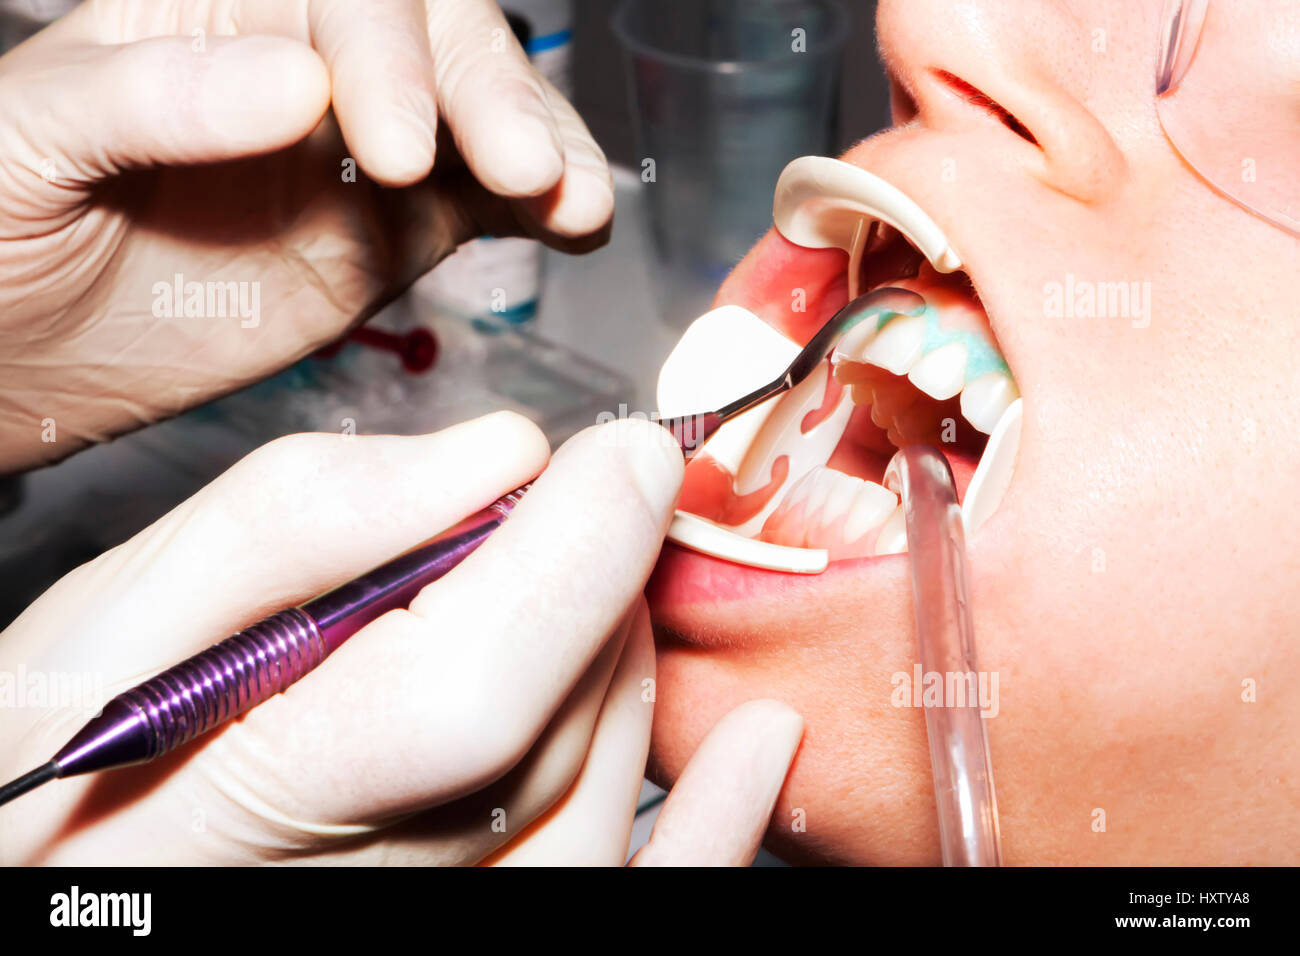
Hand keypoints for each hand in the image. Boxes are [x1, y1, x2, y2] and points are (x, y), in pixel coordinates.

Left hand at [0, 0, 613, 472]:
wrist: (8, 359)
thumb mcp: (30, 137)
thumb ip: (154, 98)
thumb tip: (295, 82)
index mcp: (213, 9)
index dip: (388, 57)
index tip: (397, 149)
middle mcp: (301, 68)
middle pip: (432, 42)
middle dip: (491, 99)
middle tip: (524, 169)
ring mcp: (353, 159)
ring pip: (477, 124)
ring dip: (539, 152)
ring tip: (576, 204)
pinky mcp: (386, 240)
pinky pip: (478, 213)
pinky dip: (534, 217)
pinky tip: (574, 225)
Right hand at [0, 416, 801, 864]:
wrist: (61, 875)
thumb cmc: (44, 770)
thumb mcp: (100, 626)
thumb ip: (289, 526)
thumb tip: (493, 459)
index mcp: (249, 798)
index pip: (479, 681)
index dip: (577, 556)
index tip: (624, 452)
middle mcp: (361, 884)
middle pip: (554, 725)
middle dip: (599, 583)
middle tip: (583, 495)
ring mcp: (433, 918)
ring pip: (595, 789)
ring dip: (627, 660)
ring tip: (600, 573)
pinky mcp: (472, 929)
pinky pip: (625, 897)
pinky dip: (710, 830)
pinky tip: (759, 748)